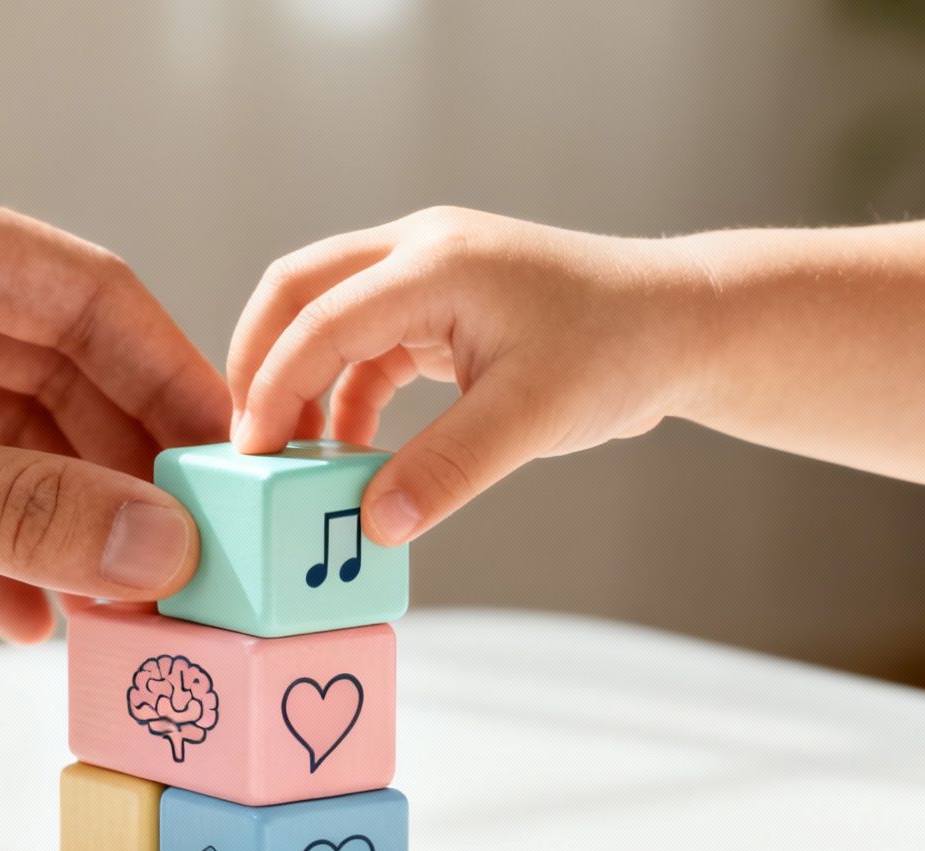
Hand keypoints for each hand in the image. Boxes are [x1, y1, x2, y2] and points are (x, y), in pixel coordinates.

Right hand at [226, 207, 705, 546]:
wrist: (679, 323)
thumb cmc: (618, 352)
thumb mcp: (530, 420)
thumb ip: (446, 472)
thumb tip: (373, 526)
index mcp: (435, 263)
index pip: (321, 318)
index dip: (274, 386)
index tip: (250, 453)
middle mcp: (420, 250)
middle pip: (299, 291)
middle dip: (259, 363)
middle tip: (245, 443)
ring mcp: (427, 271)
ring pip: (325, 314)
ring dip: (302, 381)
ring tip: (294, 458)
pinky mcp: (438, 302)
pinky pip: (365, 341)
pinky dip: (346, 392)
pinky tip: (349, 450)